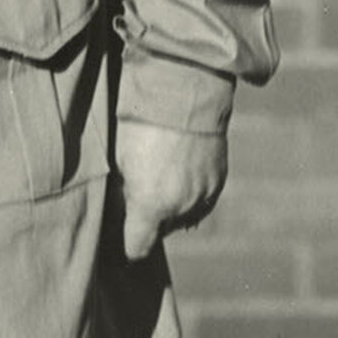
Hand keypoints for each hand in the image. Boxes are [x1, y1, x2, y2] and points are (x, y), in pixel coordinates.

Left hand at [114, 119, 225, 261]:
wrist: (184, 88)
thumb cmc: (140, 122)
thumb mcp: (119, 161)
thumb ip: (122, 194)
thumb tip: (121, 211)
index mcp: (151, 205)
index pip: (137, 248)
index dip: (127, 244)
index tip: (121, 236)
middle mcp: (181, 207)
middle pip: (161, 232)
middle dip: (148, 220)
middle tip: (136, 193)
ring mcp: (204, 194)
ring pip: (183, 218)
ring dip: (171, 208)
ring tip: (159, 178)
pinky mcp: (218, 181)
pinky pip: (202, 202)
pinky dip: (189, 196)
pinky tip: (178, 175)